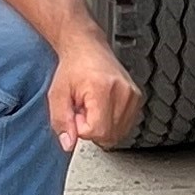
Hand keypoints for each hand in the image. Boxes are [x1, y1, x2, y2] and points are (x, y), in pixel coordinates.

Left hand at [49, 34, 142, 155]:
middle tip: (83, 111)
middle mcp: (123, 92)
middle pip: (109, 135)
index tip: (76, 114)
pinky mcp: (138, 99)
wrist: (87, 49)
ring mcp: (133, 96)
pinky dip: (112, 123)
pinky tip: (103, 108)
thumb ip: (61, 121)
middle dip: (92, 129)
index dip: (82, 129)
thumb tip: (69, 144)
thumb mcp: (57, 95)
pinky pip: (125, 126)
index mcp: (102, 89)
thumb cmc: (72, 69)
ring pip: (119, 134)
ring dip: (102, 127)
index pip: (97, 130)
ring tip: (93, 108)